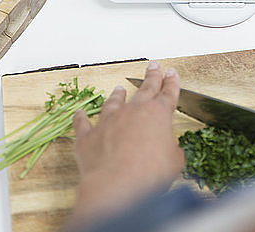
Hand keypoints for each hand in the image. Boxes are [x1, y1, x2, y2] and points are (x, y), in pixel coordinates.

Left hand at [68, 64, 184, 227]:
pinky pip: (83, 123)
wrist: (115, 187)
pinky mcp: (89, 136)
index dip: (171, 83)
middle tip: (154, 66)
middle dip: (151, 77)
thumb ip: (173, 151)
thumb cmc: (148, 175)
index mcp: (157, 114)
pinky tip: (79, 113)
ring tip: (119, 88)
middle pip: (144, 89)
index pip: (168, 94)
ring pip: (114, 102)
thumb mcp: (174, 163)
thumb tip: (170, 152)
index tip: (171, 73)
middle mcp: (133, 111)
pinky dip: (81, 118)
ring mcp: (109, 121)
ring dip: (117, 95)